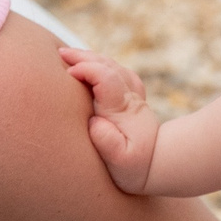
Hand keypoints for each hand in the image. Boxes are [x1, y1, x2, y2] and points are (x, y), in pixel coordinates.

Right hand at [57, 48, 161, 192]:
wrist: (160, 165)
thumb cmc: (135, 167)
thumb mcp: (121, 161)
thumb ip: (107, 141)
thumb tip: (95, 121)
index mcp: (122, 108)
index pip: (105, 77)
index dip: (86, 69)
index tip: (68, 73)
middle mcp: (128, 97)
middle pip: (107, 65)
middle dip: (83, 57)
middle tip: (61, 53)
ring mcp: (131, 95)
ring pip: (113, 66)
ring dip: (91, 58)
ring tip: (69, 55)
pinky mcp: (131, 98)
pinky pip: (116, 72)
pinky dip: (101, 65)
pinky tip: (90, 65)